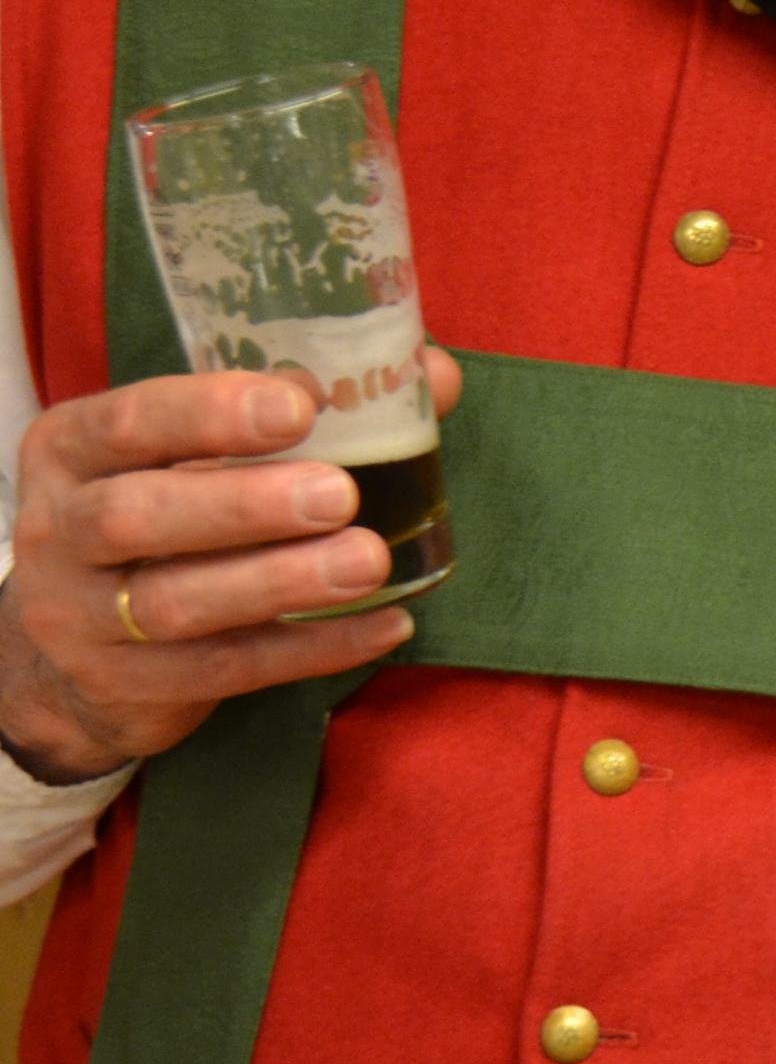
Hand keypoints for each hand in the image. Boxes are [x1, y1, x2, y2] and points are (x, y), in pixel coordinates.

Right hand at [0, 349, 462, 781]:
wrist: (75, 646)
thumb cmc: (162, 511)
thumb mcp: (190, 452)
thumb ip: (298, 408)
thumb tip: (429, 376)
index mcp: (72, 449)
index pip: (129, 421)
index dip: (209, 414)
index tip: (298, 407)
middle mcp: (58, 530)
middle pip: (137, 517)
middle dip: (244, 505)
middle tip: (337, 495)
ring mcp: (81, 619)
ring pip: (175, 604)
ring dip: (280, 582)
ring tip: (369, 561)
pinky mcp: (127, 687)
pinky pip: (225, 670)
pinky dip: (309, 648)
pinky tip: (381, 626)